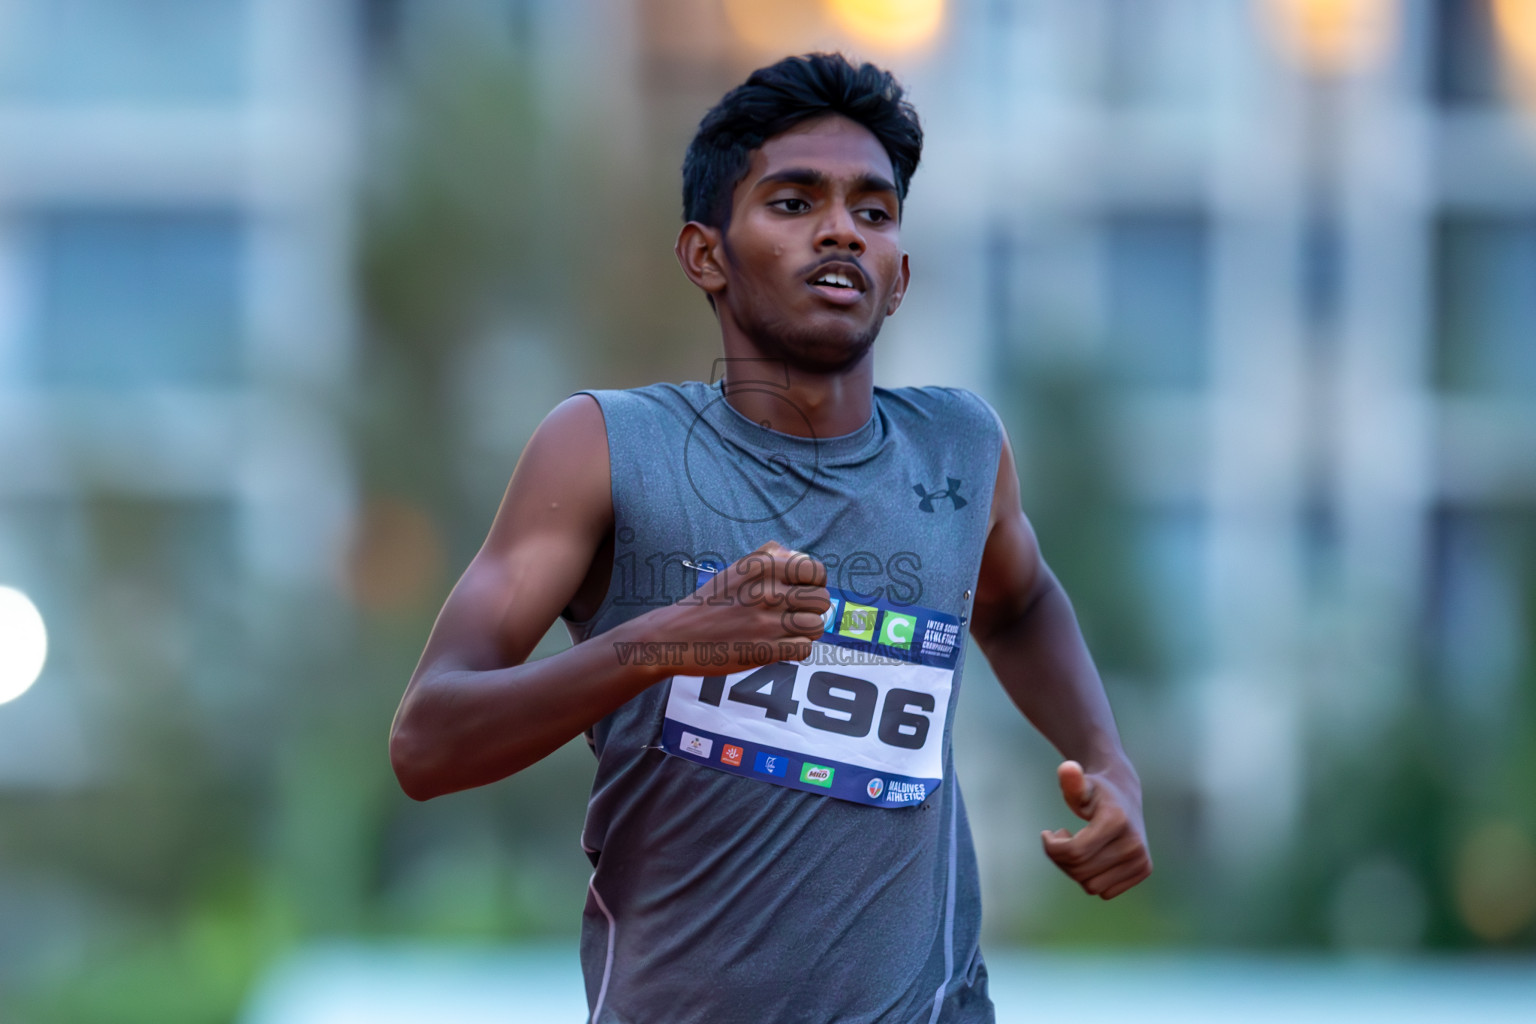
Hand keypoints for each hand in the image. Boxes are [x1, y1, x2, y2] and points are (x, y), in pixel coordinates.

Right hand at [652, 541, 828, 673]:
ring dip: (806, 631)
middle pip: (822, 600)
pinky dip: (797, 649)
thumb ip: (769, 556)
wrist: (676, 636)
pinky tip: (781, 646)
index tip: (802, 592)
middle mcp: (767, 591)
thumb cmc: (708, 603)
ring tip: (788, 631)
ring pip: (816, 625)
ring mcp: (766, 622)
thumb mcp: (735, 569)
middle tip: (794, 615)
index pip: (816, 570)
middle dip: (812, 609)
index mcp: (762, 567)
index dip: (815, 583)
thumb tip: (800, 556)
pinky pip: (805, 648)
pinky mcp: (765, 650)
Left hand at [1040, 760, 1151, 899]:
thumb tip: (1067, 768)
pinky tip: (1090, 857)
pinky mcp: (1144, 870)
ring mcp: (1142, 859)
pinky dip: (1091, 878)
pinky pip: (1105, 891)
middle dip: (1061, 857)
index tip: (1047, 833)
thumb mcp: (1081, 785)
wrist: (1124, 794)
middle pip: (1080, 870)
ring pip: (1091, 885)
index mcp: (1116, 821)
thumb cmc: (1096, 791)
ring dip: (1075, 869)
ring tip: (1076, 846)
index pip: (1074, 852)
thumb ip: (1071, 780)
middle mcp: (1134, 843)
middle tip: (1061, 837)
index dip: (1052, 848)